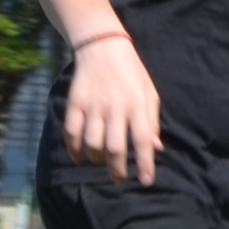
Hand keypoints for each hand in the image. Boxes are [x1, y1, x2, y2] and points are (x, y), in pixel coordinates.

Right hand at [64, 35, 163, 187]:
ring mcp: (93, 105)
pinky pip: (71, 133)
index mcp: (137, 105)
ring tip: (101, 160)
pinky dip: (74, 149)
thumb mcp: (149, 93)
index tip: (146, 181)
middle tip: (119, 179)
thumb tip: (156, 149)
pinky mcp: (75, 102)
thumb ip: (152, 122)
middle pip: (114, 148)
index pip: (143, 140)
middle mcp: (115, 107)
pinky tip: (80, 156)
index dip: (146, 163)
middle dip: (118, 170)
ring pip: (92, 144)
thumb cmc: (131, 73)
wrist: (102, 46)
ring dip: (96, 159)